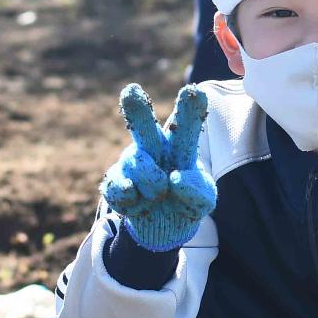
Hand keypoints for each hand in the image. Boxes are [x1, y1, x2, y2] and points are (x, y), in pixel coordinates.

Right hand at [102, 84, 215, 251]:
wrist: (163, 226)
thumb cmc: (186, 201)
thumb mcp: (203, 200)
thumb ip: (198, 191)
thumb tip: (175, 179)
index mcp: (179, 145)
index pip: (185, 125)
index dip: (189, 110)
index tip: (194, 91)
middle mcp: (152, 147)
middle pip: (144, 126)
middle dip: (138, 110)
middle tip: (131, 91)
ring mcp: (131, 163)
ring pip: (136, 163)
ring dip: (151, 183)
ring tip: (158, 195)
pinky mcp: (114, 182)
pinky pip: (118, 187)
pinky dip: (131, 200)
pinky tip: (138, 203)